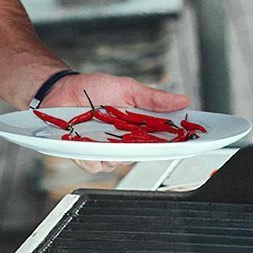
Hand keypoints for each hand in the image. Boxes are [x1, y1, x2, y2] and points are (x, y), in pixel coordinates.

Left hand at [41, 72, 190, 174]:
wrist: (61, 90)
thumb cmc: (93, 89)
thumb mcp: (127, 88)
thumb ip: (153, 99)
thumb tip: (183, 100)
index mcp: (138, 127)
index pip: (163, 140)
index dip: (177, 143)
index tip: (191, 141)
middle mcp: (124, 142)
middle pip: (143, 155)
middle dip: (145, 148)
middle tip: (140, 135)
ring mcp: (105, 150)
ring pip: (118, 163)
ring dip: (114, 150)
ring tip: (106, 132)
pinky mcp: (85, 155)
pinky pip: (94, 164)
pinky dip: (92, 154)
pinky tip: (87, 141)